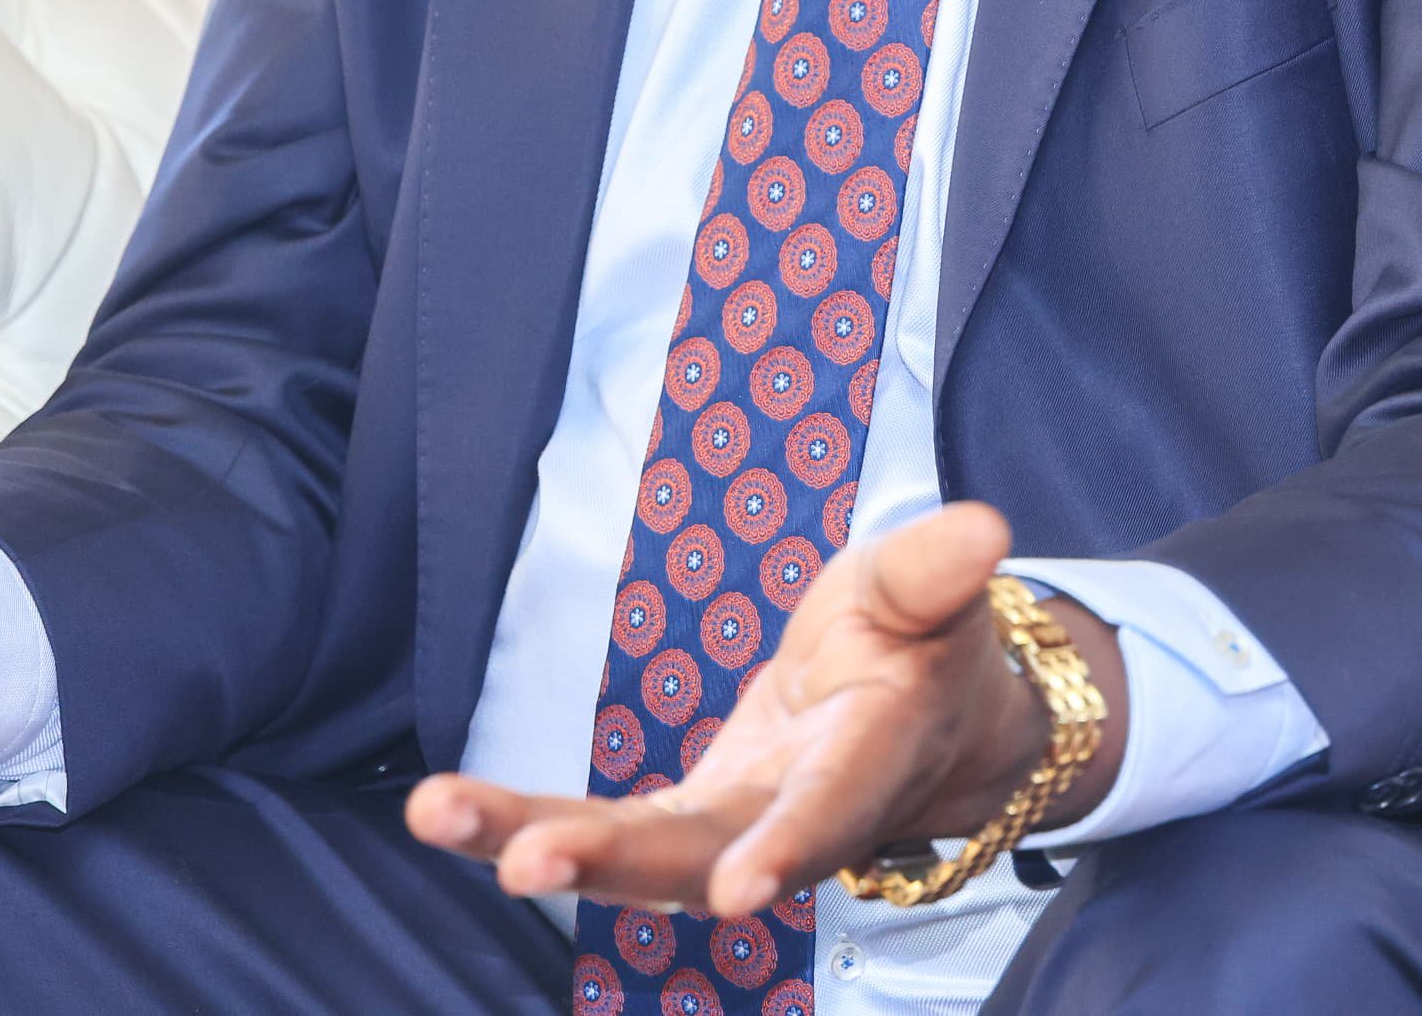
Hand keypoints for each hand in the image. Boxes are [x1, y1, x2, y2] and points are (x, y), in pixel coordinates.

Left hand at [404, 502, 1124, 917]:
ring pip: (631, 857)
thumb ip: (939, 569)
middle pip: (700, 856)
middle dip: (615, 861)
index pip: (832, 808)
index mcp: (872, 757)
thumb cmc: (927, 643)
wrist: (927, 724)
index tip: (741, 892)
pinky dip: (519, 825)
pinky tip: (442, 813)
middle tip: (527, 862)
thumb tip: (982, 530)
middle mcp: (791, 816)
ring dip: (533, 840)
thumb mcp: (934, 590)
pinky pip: (596, 832)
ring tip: (439, 814)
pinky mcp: (683, 824)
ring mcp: (730, 830)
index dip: (790, 845)